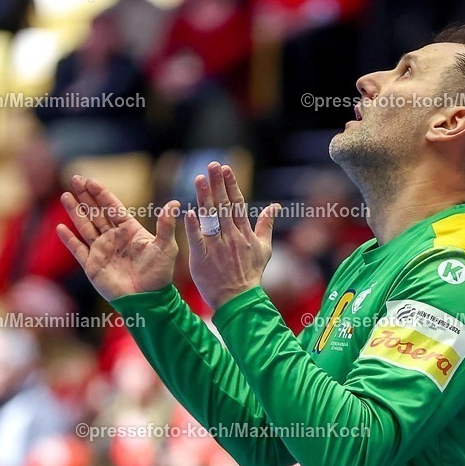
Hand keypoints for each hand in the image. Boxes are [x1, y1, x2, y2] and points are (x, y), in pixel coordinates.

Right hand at [57, 175, 179, 300]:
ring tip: (65, 196)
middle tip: (74, 179)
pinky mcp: (92, 265)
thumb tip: (175, 203)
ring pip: (85, 226)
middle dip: (85, 196)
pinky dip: (69, 239)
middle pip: (96, 212)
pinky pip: (78, 249)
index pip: (112, 207)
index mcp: (129, 230)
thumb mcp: (166, 247)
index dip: (101, 194)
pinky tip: (60, 228)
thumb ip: (166, 225)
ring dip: (75, 211)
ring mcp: (101, 250)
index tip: (90, 180)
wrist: (148, 299)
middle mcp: (113, 238)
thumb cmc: (159, 274)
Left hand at [185, 162, 279, 309]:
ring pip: (210, 218)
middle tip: (212, 164)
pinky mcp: (202, 258)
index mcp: (244, 233)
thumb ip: (266, 225)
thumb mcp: (264, 249)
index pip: (237, 203)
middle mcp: (231, 236)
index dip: (231, 184)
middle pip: (223, 205)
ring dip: (204, 197)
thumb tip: (275, 206)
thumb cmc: (250, 275)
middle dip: (217, 183)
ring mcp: (217, 247)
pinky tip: (188, 211)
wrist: (239, 300)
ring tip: (199, 178)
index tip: (226, 167)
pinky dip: (193, 226)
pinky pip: (197, 239)